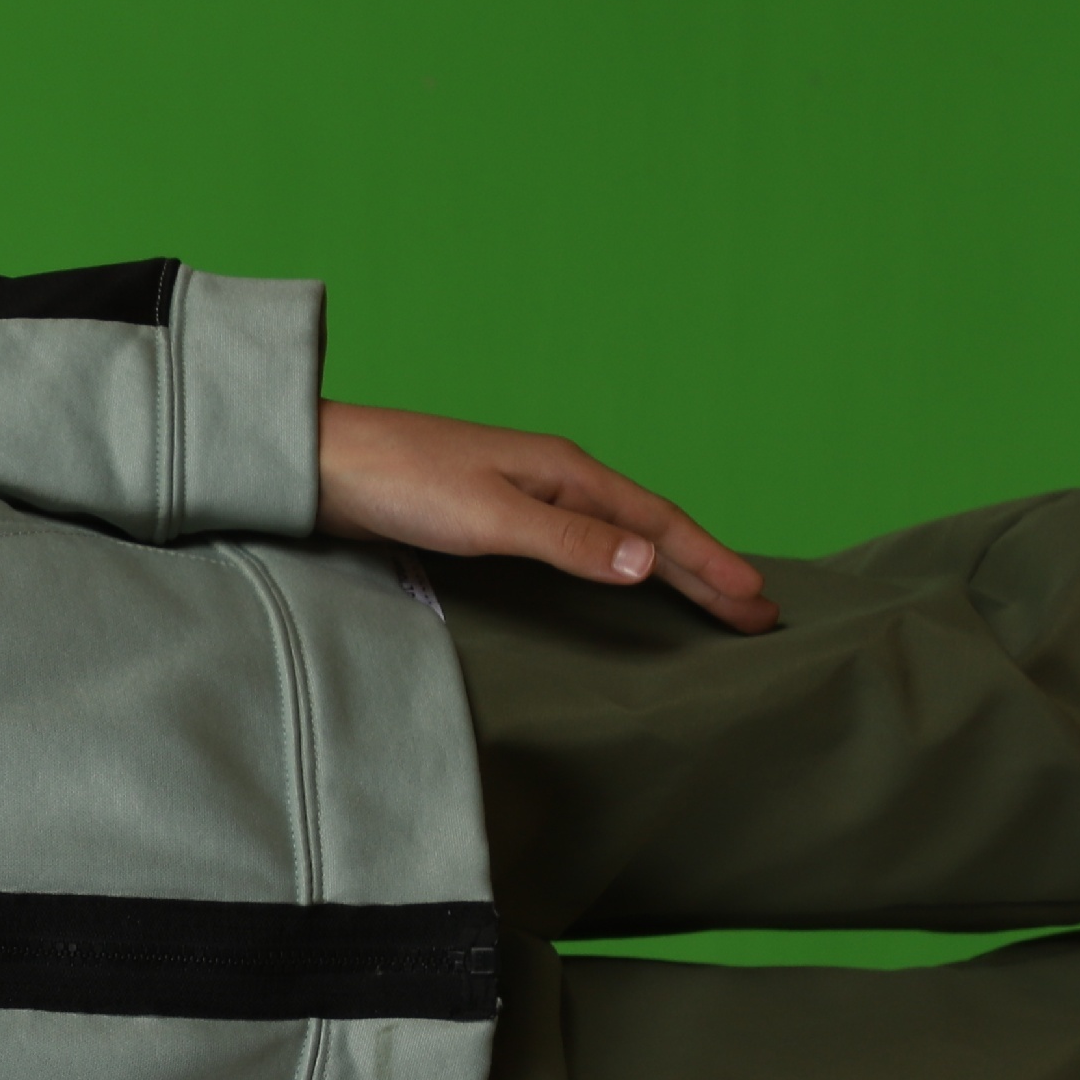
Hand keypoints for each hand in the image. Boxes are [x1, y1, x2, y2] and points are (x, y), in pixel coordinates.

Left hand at [315, 402, 778, 632]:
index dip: (710, 564)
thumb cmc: (400, 483)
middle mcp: (556, 478)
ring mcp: (526, 494)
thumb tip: (649, 561)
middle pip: (649, 530)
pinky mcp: (493, 514)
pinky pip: (581, 543)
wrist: (322, 464)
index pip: (660, 524)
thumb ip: (569, 541)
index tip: (756, 600)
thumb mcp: (490, 517)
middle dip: (705, 571)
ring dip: (667, 568)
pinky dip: (617, 564)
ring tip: (710, 599)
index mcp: (567, 473)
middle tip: (756, 614)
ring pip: (619, 535)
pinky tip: (620, 579)